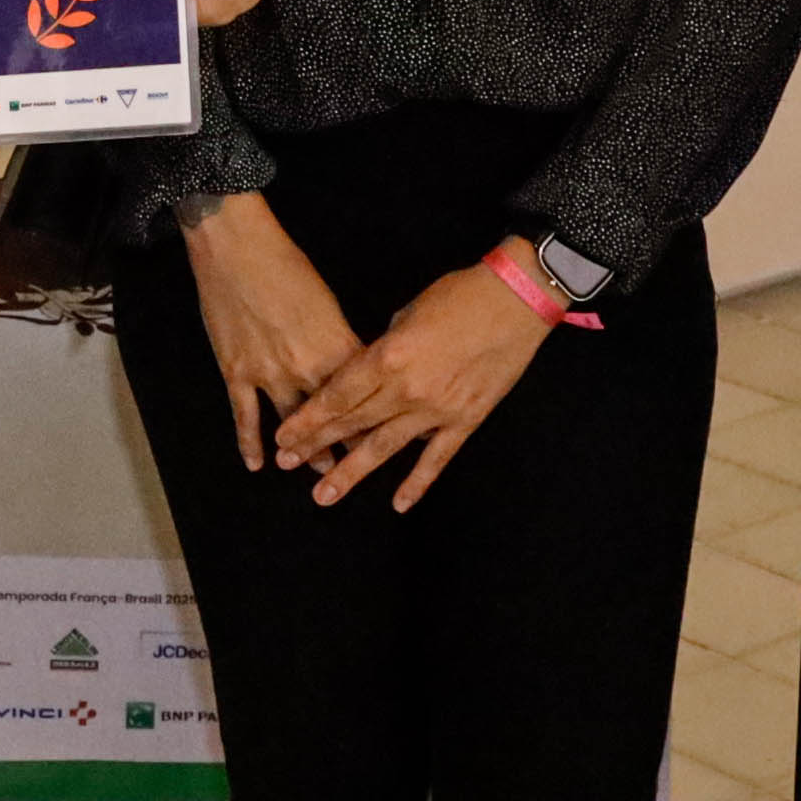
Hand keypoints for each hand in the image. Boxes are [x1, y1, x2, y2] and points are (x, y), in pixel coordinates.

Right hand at [181, 194, 363, 471]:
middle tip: (362, 472)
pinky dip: (250, 442)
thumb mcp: (326, 300)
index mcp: (336, 346)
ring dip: (307, 453)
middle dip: (348, 447)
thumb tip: (353, 360)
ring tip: (321, 476)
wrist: (237, 248)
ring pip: (292, 424)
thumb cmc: (286, 264)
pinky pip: (245, 416)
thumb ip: (339, 337)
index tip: (390, 441)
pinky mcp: (237, 372)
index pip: (364, 395)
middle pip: (334, 417)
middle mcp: (307, 368)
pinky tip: (256, 465)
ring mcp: (269, 374)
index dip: (377, 420)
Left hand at [273, 255, 556, 510]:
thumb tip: (366, 372)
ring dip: (352, 473)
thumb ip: (383, 349)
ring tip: (325, 496)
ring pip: (385, 447)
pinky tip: (399, 504)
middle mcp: (407, 388)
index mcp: (388, 356)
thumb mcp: (406, 314)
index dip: (308, 418)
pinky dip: (418, 482)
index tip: (283, 436)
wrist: (516, 301)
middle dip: (317, 445)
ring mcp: (438, 409)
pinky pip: (437, 458)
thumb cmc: (459, 296)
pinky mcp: (466, 420)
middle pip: (353, 422)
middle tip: (288, 465)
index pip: (338, 395)